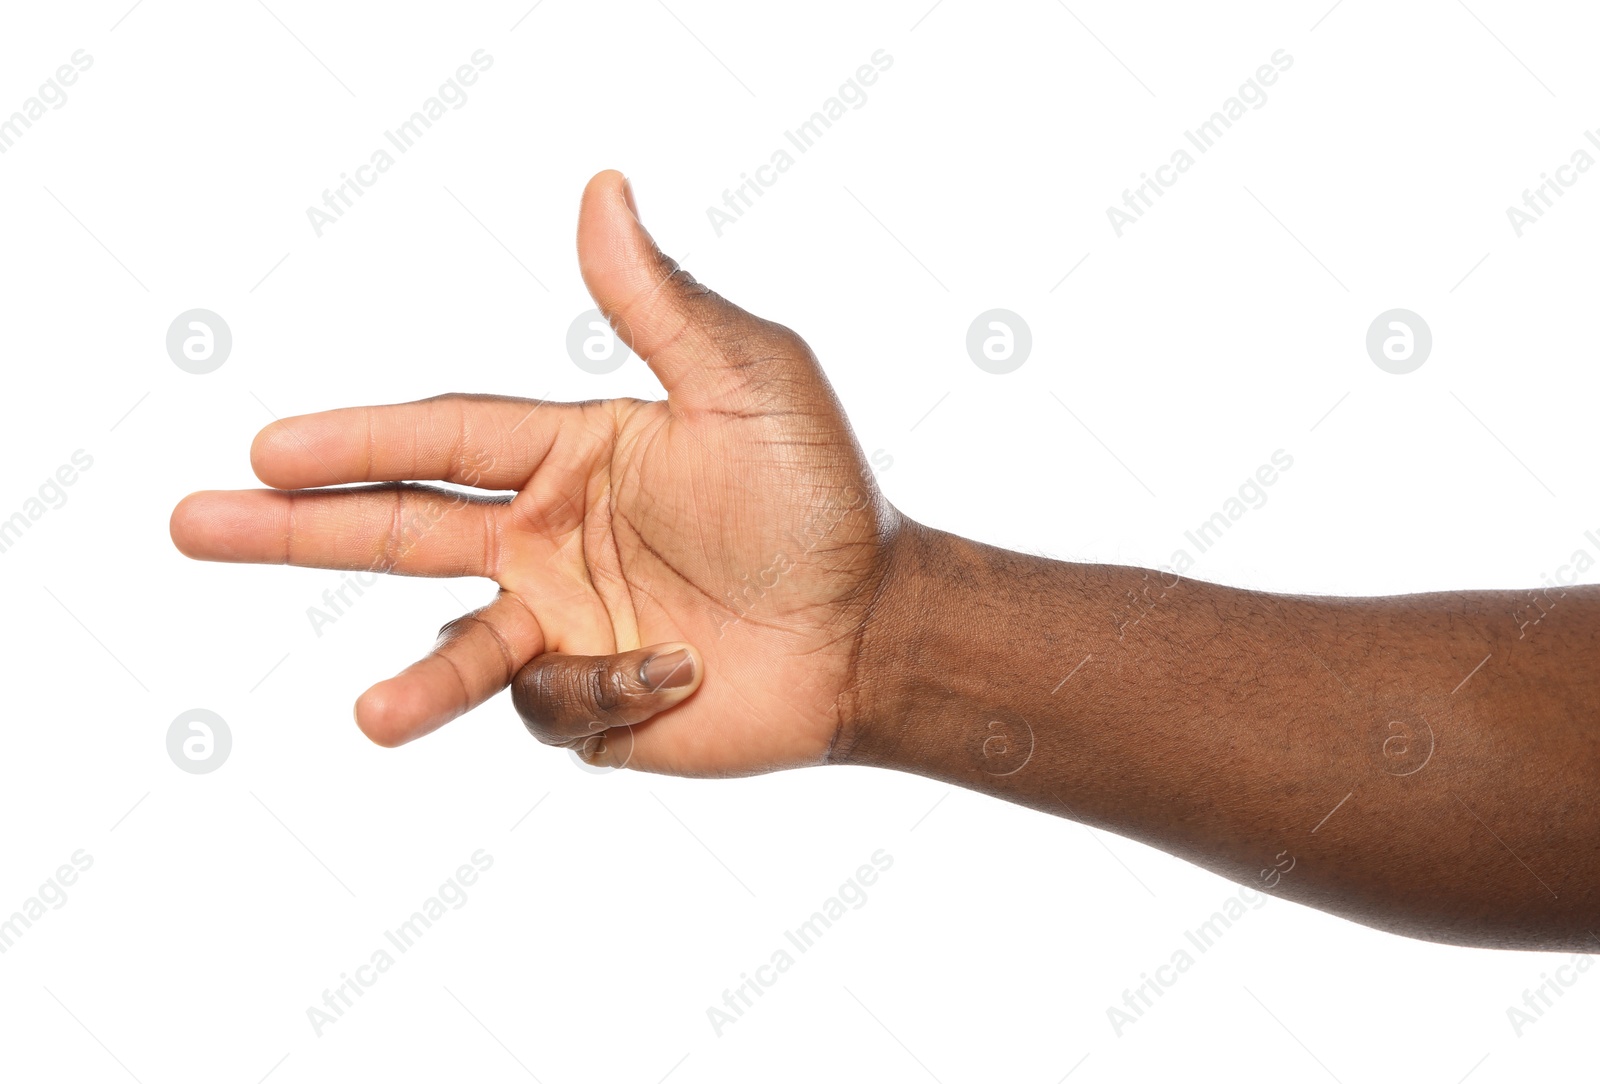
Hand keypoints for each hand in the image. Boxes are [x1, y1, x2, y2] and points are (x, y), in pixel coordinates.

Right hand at [170, 170, 898, 775]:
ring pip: (457, 650)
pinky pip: (556, 705)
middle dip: (295, 531)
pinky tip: (680, 669)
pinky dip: (608, 690)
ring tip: (371, 717)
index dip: (354, 442)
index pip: (440, 439)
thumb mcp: (749, 383)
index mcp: (569, 454)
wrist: (874, 627)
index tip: (265, 449)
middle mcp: (546, 537)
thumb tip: (600, 187)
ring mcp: (564, 622)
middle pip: (397, 532)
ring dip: (416, 684)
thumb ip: (660, 304)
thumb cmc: (819, 496)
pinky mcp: (593, 701)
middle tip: (194, 524)